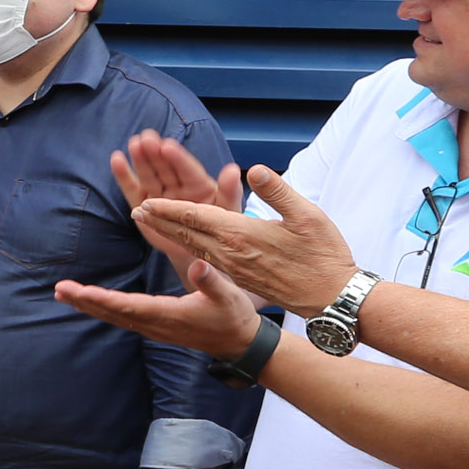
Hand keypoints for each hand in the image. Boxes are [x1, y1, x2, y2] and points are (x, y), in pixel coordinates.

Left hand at [55, 256, 265, 359]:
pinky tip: (88, 302)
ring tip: (64, 293)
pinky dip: (102, 308)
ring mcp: (153, 328)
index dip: (104, 299)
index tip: (81, 292)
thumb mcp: (228, 295)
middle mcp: (155, 324)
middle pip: (113, 313)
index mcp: (169, 315)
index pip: (129, 306)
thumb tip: (197, 266)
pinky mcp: (155, 327)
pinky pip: (122, 318)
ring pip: (114, 317)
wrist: (240, 343)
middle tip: (59, 289)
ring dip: (88, 305)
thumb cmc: (234, 316)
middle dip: (85, 301)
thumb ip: (211, 281)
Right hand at [112, 131, 243, 266]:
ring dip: (140, 159)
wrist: (200, 252)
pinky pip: (132, 190)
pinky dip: (124, 176)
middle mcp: (177, 186)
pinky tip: (117, 159)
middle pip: (165, 168)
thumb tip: (234, 170)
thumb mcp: (228, 210)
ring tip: (134, 143)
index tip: (168, 145)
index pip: (187, 170)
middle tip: (147, 138)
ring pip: (148, 175)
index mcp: (199, 185)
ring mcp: (159, 195)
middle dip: (156, 153)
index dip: (178, 159)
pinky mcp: (144, 206)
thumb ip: (229, 191)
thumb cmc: (217, 228)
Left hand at [133, 163, 360, 313]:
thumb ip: (278, 191)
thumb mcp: (307, 216)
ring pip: (194, 247)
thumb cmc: (324, 255)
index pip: (196, 217)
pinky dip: (188, 248)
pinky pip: (206, 259)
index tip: (145, 202)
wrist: (332, 299)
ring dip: (170, 233)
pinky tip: (186, 245)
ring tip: (152, 224)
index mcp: (241, 235)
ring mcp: (234, 268)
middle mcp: (230, 253)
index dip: (169, 209)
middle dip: (161, 220)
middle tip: (137, 210)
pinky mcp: (241, 277)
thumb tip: (252, 169)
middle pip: (187, 233)